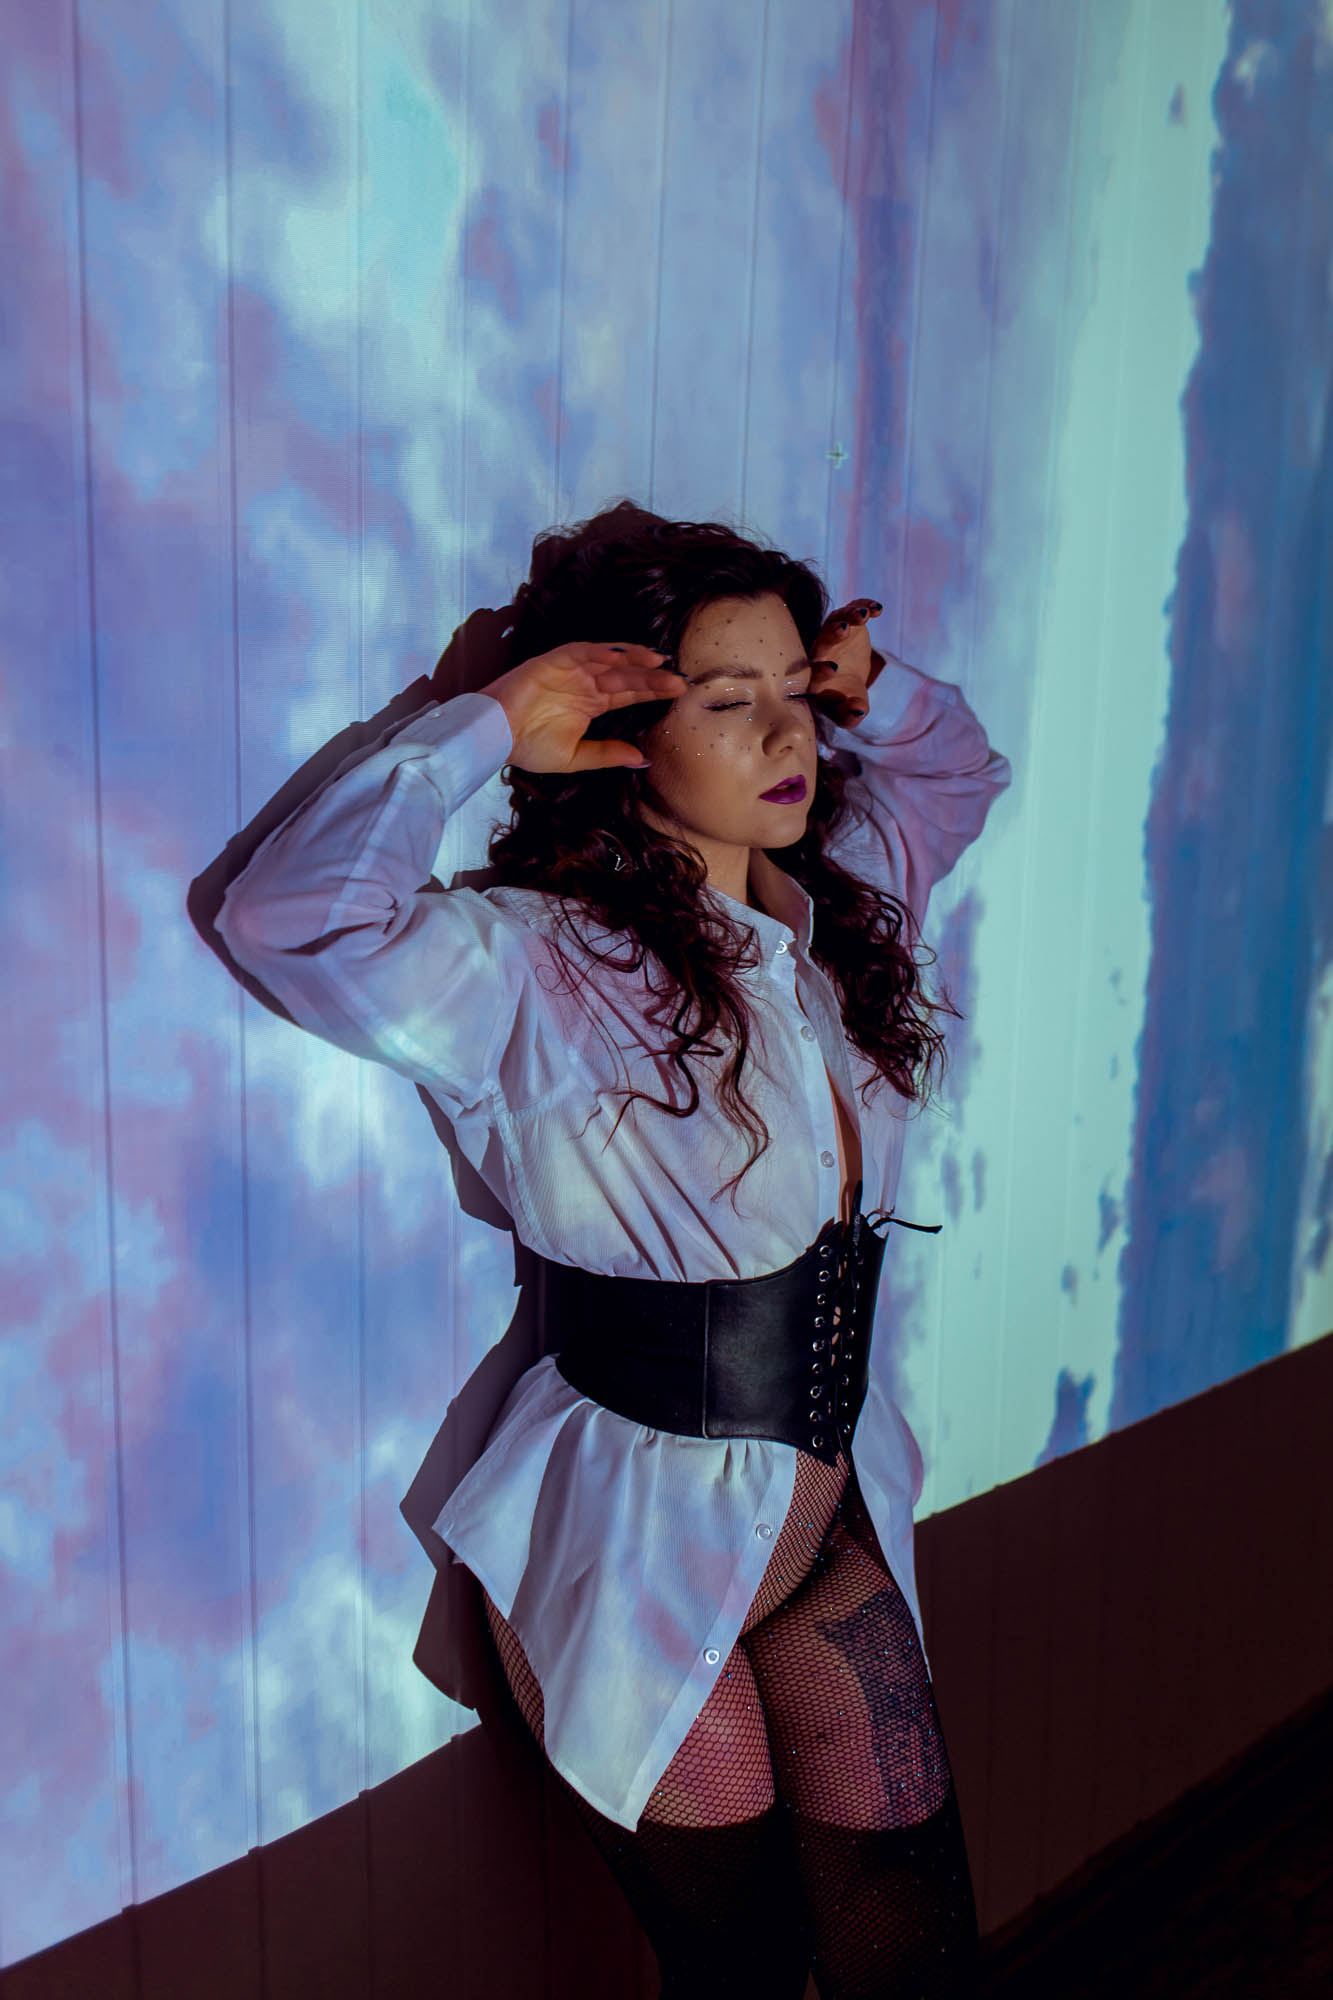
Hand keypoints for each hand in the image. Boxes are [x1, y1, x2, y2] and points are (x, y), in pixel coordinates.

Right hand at [487, 642, 684, 774]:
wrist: (494, 736)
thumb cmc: (528, 747)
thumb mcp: (575, 757)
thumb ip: (607, 754)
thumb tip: (642, 758)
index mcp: (590, 704)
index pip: (628, 694)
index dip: (652, 691)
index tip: (678, 693)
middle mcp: (584, 684)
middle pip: (626, 676)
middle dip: (652, 677)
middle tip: (679, 681)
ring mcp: (570, 671)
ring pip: (610, 661)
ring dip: (634, 660)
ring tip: (659, 663)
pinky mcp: (554, 661)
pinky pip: (583, 652)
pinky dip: (603, 652)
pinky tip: (624, 656)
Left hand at [809, 598, 888, 727]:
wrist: (849, 680)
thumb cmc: (844, 700)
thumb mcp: (848, 712)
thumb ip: (850, 716)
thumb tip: (858, 712)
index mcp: (814, 676)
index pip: (812, 671)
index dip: (821, 669)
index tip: (834, 669)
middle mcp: (819, 652)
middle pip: (821, 639)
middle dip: (831, 634)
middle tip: (844, 630)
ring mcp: (832, 634)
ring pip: (835, 620)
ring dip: (848, 616)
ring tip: (864, 616)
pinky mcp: (846, 621)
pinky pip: (852, 609)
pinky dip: (863, 606)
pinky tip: (878, 610)